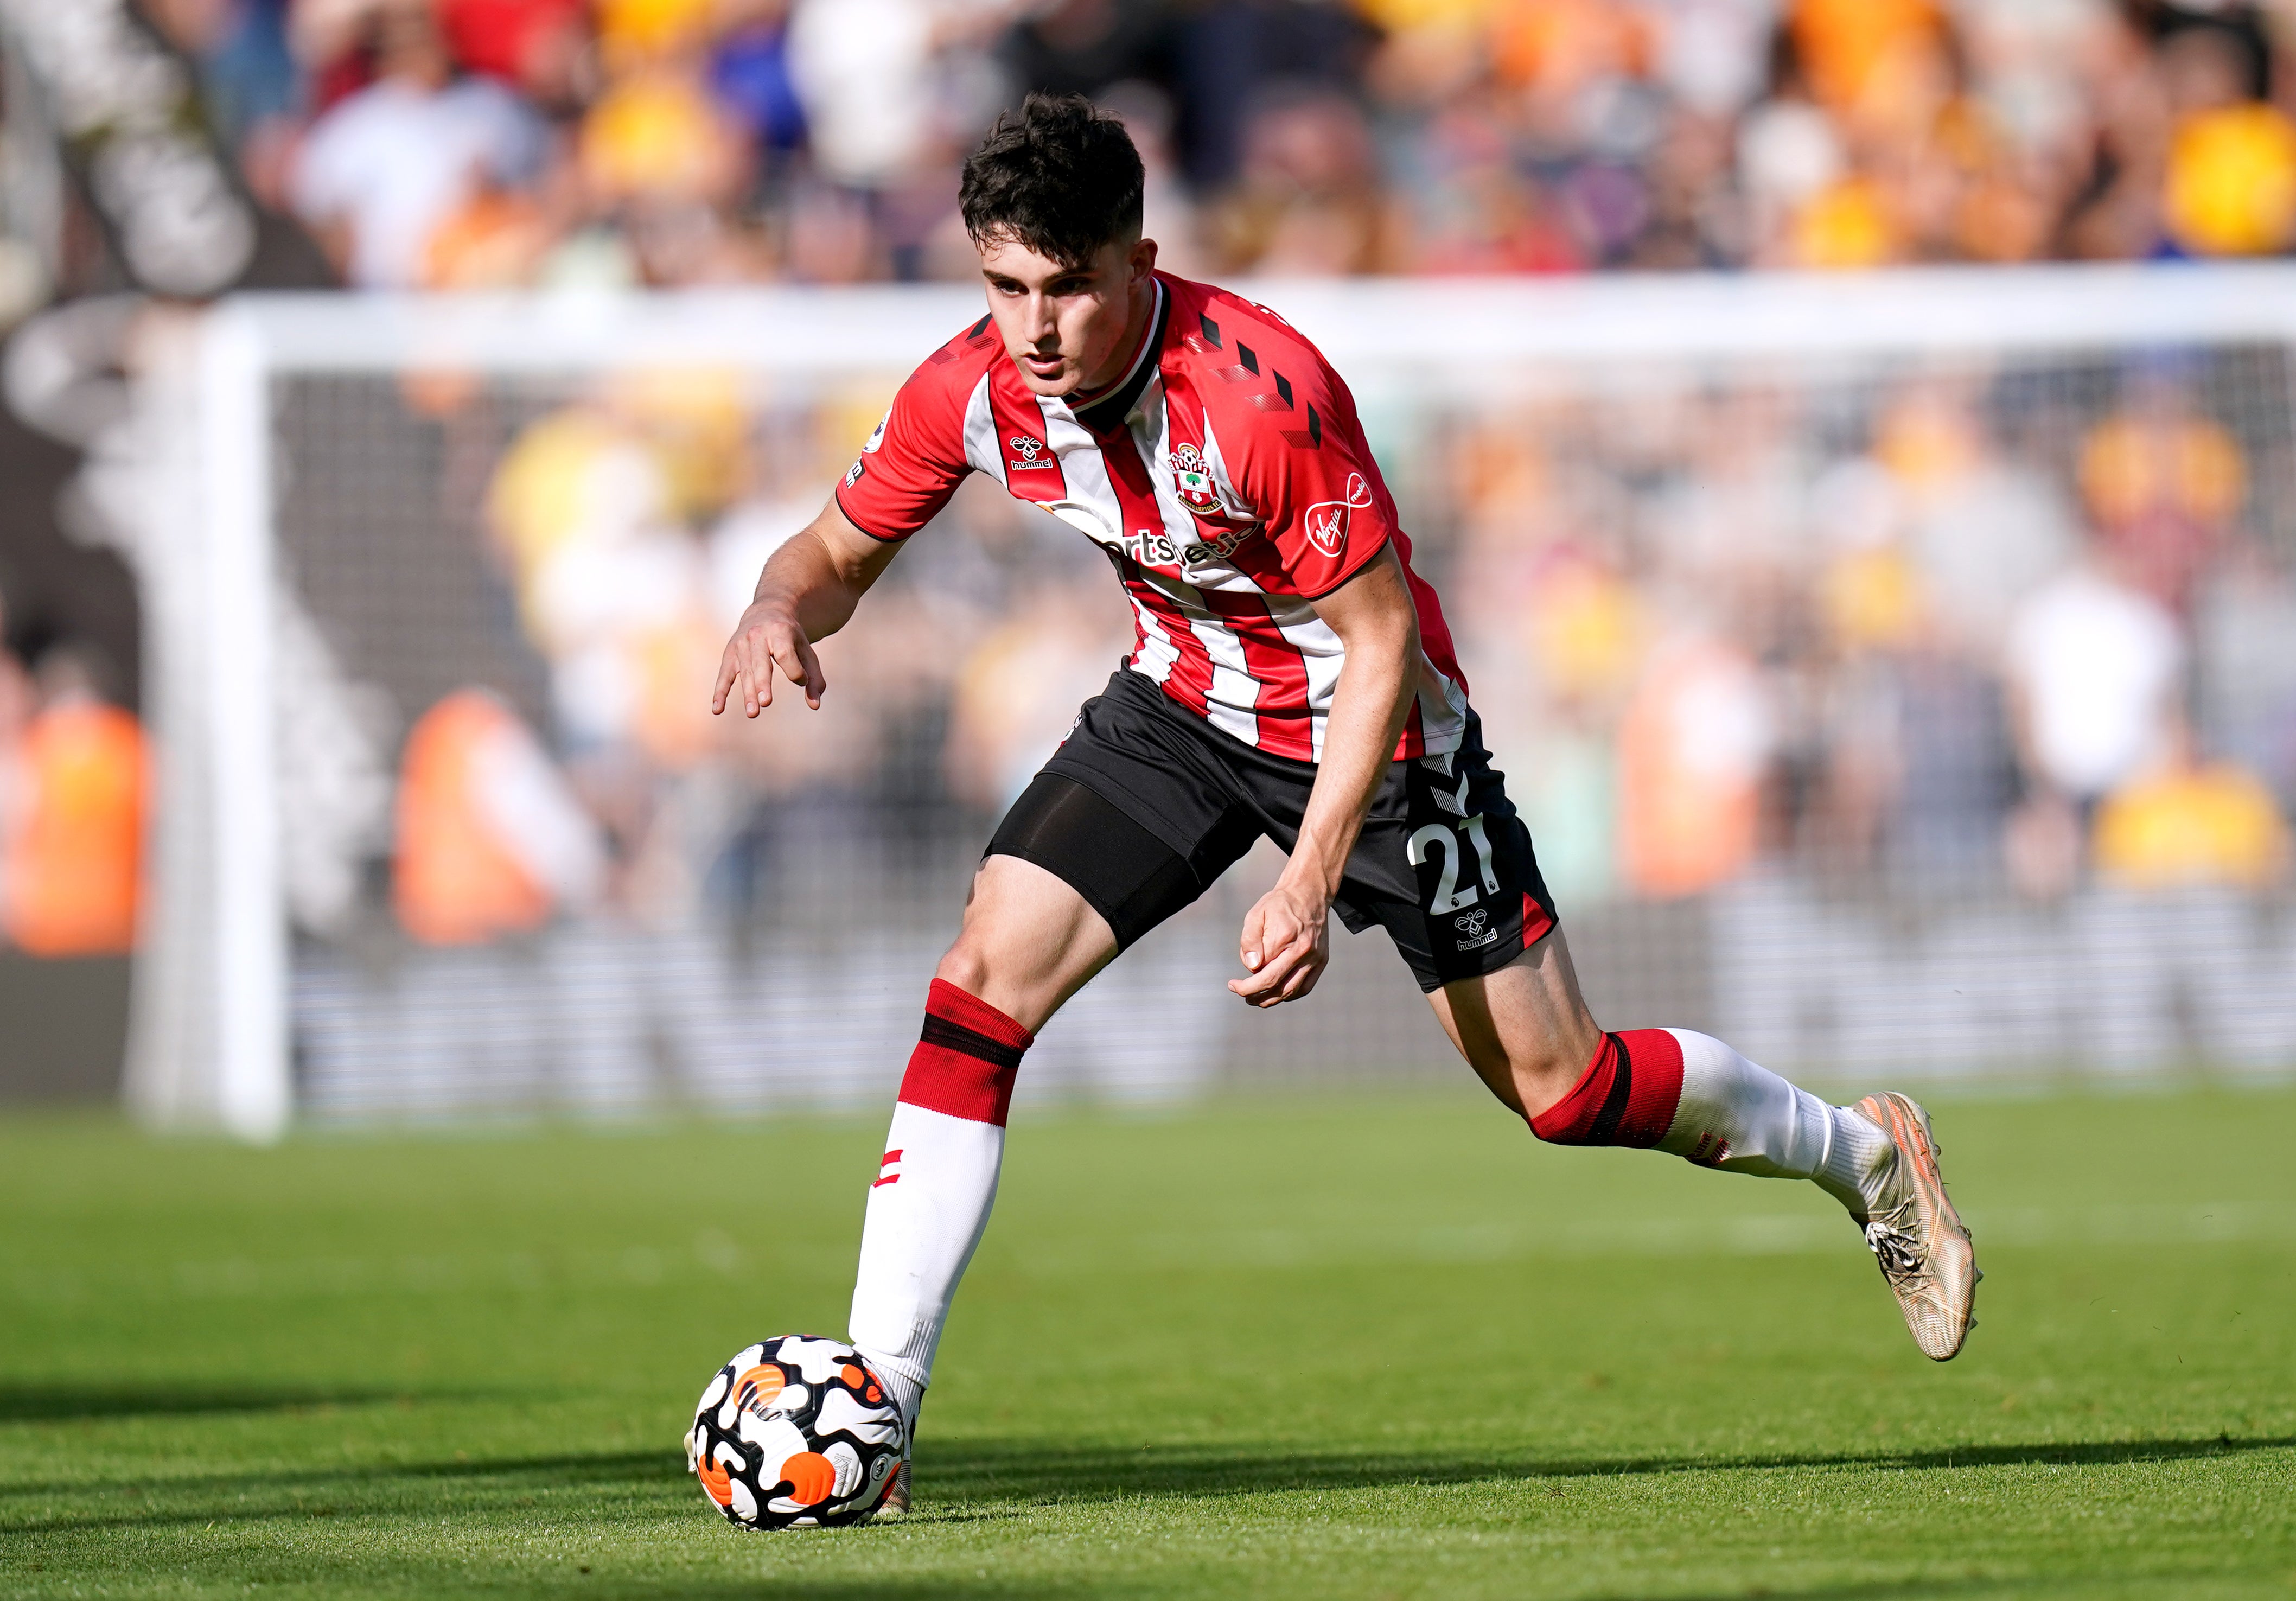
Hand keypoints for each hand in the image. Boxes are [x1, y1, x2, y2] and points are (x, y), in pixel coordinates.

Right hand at [711, 599, 825, 716]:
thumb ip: (814, 677)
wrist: (767, 611)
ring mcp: (741, 645)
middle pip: (760, 664)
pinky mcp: (729, 654)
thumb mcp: (806, 651)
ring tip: (753, 713)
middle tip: (766, 703)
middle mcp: (757, 636)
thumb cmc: (790, 637)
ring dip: (748, 693)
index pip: (785, 654)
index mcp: (779, 631)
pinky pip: (724, 675)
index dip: (795, 670)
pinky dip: (720, 692)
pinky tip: (717, 709)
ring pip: (745, 672)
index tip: (802, 680)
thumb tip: (815, 706)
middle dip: (763, 683)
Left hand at [1227, 875, 1330, 1006]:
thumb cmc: (1278, 904)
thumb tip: (1251, 967)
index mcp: (1285, 938)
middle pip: (1276, 985)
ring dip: (1271, 1000)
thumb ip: (1249, 941)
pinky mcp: (1322, 961)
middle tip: (1242, 996)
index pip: (1262, 972)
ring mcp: (1315, 957)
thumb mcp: (1255, 915)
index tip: (1232, 985)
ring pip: (1291, 991)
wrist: (1308, 894)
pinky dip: (1289, 995)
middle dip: (1255, 995)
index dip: (1245, 984)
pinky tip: (1276, 993)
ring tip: (1256, 999)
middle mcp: (1303, 950)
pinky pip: (1305, 987)